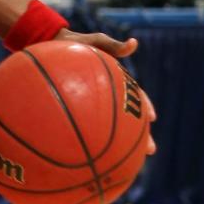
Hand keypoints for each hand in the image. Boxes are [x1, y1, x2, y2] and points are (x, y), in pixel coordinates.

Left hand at [55, 28, 155, 154]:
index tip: (153, 118)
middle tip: (149, 150)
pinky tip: (86, 156)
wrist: (50, 44)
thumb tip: (133, 44)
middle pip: (128, 118)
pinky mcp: (76, 107)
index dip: (145, 107)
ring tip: (125, 161)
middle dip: (140, 134)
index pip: (135, 96)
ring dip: (119, 143)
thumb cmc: (75, 43)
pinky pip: (83, 125)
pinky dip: (88, 139)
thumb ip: (112, 45)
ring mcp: (92, 102)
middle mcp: (108, 95)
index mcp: (116, 81)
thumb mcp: (95, 42)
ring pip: (108, 127)